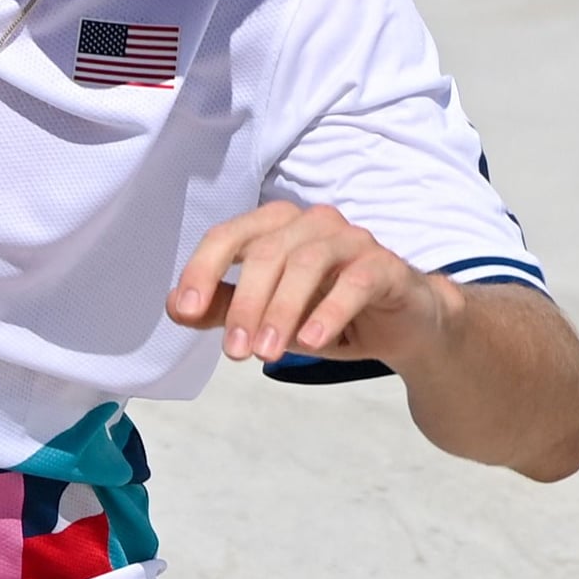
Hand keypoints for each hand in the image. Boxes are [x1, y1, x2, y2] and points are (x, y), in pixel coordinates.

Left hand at [166, 200, 449, 370]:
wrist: (403, 325)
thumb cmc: (328, 313)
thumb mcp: (268, 316)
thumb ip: (223, 308)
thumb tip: (176, 308)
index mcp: (277, 228)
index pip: (229, 236)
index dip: (203, 270)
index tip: (187, 312)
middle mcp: (313, 224)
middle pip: (267, 253)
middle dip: (245, 304)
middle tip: (234, 353)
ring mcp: (352, 240)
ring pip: (307, 264)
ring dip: (281, 312)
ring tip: (266, 354)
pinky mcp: (386, 266)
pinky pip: (356, 281)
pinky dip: (330, 310)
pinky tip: (312, 341)